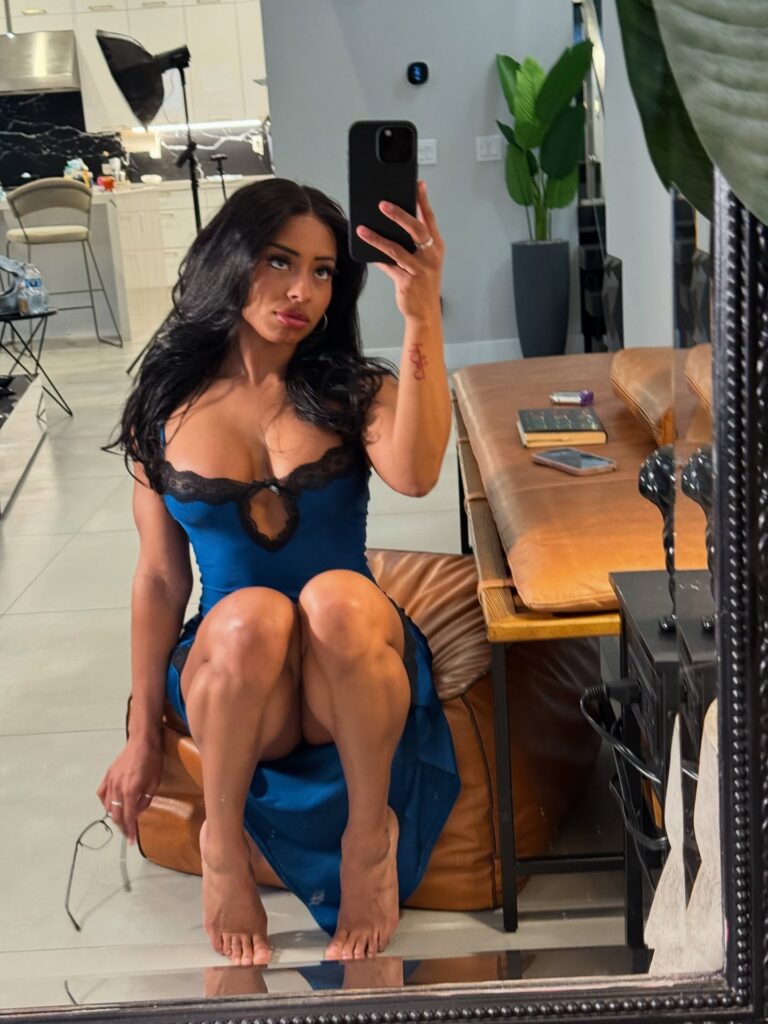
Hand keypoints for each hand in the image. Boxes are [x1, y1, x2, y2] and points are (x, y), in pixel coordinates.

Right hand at [96, 737, 162, 843]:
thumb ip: (146, 799)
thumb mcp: (155, 782)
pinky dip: (105, 802)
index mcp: (131, 790)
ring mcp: (111, 781)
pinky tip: (110, 805)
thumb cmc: (152, 759)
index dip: (130, 830)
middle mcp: (118, 787)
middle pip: (116, 814)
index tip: (132, 840)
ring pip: (107, 806)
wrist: (142, 740)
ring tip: (122, 821)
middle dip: (122, 826)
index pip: (129, 816)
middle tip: (128, 834)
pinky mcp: (108, 775)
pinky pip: (102, 793)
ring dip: (114, 816)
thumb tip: (138, 810)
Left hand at [356, 180, 443, 322]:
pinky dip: (377, 258)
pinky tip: (366, 251)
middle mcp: (430, 256)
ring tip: (363, 229)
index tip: (418, 185)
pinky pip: (388, 266)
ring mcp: (420, 269)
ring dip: (377, 238)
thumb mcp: (424, 261)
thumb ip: (413, 243)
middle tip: (383, 204)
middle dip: (399, 214)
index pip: (429, 219)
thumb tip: (392, 225)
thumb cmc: (424, 284)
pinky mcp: (407, 281)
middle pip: (416, 229)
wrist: (425, 312)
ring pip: (396, 249)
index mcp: (436, 247)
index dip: (423, 201)